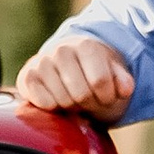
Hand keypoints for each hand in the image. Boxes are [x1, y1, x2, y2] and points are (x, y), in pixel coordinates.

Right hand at [13, 31, 134, 120]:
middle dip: (88, 103)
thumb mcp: (113, 74)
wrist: (66, 65)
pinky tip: (55, 97)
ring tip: (72, 96)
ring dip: (71, 106)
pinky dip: (53, 107)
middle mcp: (62, 50)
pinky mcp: (27, 77)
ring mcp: (42, 62)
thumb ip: (123, 81)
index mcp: (86, 46)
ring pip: (63, 101)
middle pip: (81, 94)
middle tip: (87, 97)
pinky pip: (43, 103)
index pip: (100, 82)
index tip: (105, 94)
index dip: (106, 96)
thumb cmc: (93, 72)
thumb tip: (126, 88)